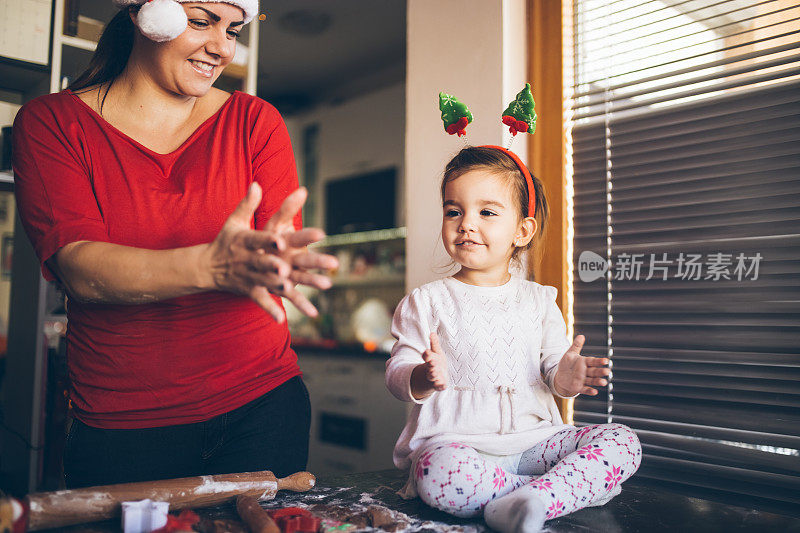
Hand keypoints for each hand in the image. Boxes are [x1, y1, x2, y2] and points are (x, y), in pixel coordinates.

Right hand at [203, 183, 337, 321]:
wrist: (206, 267)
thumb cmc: (226, 241)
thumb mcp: (234, 221)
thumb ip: (248, 204)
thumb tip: (257, 184)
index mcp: (245, 241)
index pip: (257, 239)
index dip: (268, 241)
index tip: (281, 241)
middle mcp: (246, 259)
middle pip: (262, 262)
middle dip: (273, 265)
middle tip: (285, 268)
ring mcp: (248, 276)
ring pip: (264, 281)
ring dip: (277, 285)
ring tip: (290, 288)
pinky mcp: (249, 290)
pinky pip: (260, 301)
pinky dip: (270, 310)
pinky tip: (282, 319)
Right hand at [423, 332, 447, 390]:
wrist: (438, 375)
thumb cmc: (437, 361)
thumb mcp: (436, 352)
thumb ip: (434, 343)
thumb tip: (432, 333)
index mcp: (430, 359)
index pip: (427, 356)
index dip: (427, 355)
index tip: (427, 352)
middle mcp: (430, 368)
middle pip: (429, 367)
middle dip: (431, 366)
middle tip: (432, 364)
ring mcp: (434, 377)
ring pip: (432, 377)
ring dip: (433, 375)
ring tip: (435, 374)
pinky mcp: (438, 384)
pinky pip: (439, 386)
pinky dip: (440, 386)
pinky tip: (442, 385)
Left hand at [553, 335, 609, 396]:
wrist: (561, 376)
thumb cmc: (567, 364)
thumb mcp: (570, 354)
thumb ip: (576, 346)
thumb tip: (581, 336)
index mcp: (584, 362)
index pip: (593, 361)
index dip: (599, 361)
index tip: (606, 360)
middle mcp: (586, 372)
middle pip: (594, 371)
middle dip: (600, 371)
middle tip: (607, 371)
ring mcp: (583, 380)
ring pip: (592, 381)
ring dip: (598, 381)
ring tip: (604, 382)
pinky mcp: (579, 387)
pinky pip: (585, 389)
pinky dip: (590, 391)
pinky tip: (595, 391)